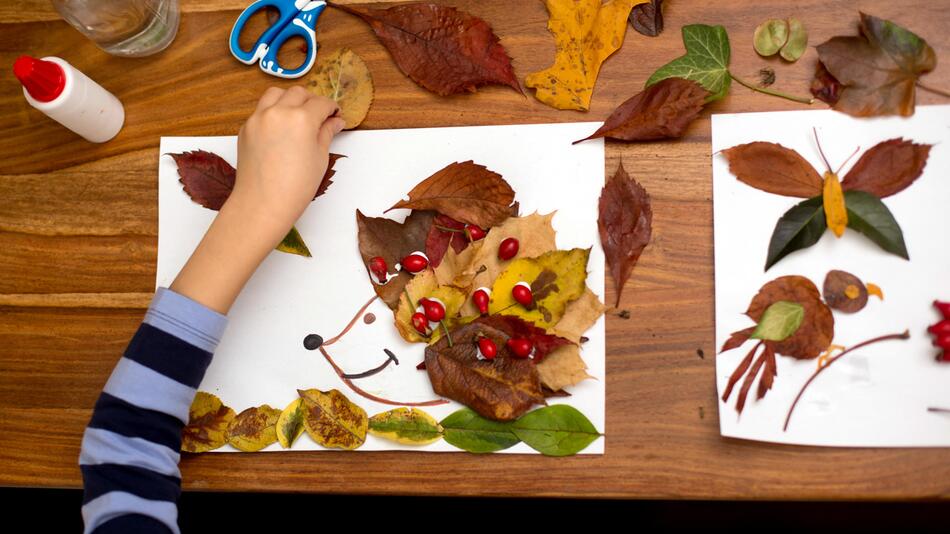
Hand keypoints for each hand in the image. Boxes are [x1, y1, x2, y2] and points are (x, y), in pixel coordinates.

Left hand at [171, 87, 344, 313]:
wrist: (262, 204)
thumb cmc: (296, 186)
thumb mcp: (320, 158)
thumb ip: (326, 133)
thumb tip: (335, 121)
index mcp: (302, 118)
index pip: (321, 103)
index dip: (332, 108)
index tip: (335, 116)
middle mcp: (278, 111)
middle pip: (299, 93)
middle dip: (312, 101)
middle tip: (319, 116)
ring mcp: (259, 117)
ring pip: (276, 94)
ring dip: (290, 99)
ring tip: (297, 115)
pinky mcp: (246, 127)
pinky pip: (262, 109)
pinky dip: (273, 111)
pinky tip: (280, 129)